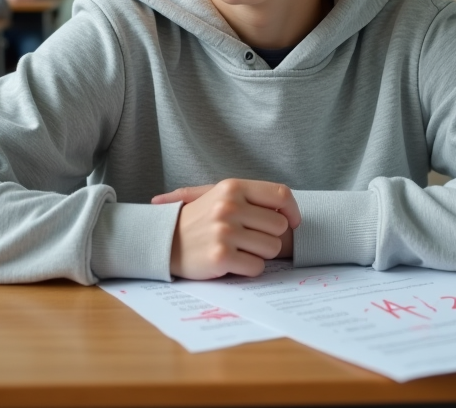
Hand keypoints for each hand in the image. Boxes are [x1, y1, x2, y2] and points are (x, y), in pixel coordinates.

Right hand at [157, 184, 294, 259]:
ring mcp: (224, 231)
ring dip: (260, 253)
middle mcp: (229, 206)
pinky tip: (232, 262)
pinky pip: (257, 267)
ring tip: (240, 249)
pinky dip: (248, 268)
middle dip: (270, 235)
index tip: (292, 221)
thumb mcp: (220, 196)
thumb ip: (253, 197)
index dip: (292, 210)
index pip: (281, 194)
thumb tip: (288, 208)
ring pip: (271, 248)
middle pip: (280, 225)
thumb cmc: (198, 219)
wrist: (163, 240)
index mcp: (232, 187)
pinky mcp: (220, 256)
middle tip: (251, 238)